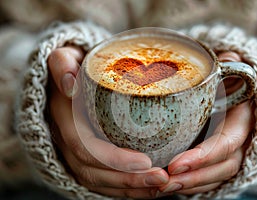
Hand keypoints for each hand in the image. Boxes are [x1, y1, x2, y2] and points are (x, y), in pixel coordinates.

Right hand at [47, 46, 168, 198]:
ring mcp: (76, 154)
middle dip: (129, 180)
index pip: (86, 147)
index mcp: (64, 119)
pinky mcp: (87, 160)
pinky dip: (126, 189)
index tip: (146, 161)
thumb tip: (70, 85)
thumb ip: (62, 64)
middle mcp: (67, 142)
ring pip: (101, 182)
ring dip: (132, 189)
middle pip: (95, 172)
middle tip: (163, 178)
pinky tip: (149, 188)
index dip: (113, 159)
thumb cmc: (74, 68)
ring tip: (162, 186)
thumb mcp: (65, 58)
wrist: (68, 80)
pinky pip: (104, 182)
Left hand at [159, 51, 254, 194]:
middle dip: (193, 177)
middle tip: (164, 180)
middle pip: (221, 167)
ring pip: (214, 177)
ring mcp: (230, 153)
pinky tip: (169, 186)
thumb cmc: (230, 83)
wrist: (235, 95)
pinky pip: (208, 178)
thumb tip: (228, 60)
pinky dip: (190, 185)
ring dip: (189, 185)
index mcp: (243, 120)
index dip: (204, 156)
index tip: (176, 164)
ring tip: (161, 186)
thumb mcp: (230, 71)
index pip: (227, 144)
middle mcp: (240, 141)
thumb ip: (229, 66)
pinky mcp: (217, 160)